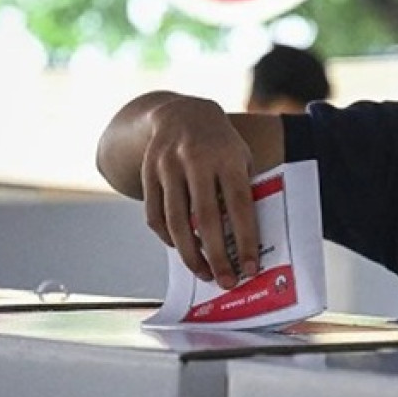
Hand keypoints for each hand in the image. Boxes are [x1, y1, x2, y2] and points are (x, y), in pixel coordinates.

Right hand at [140, 96, 260, 288]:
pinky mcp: (148, 173)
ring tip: (204, 273)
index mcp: (228, 158)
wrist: (182, 114)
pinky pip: (155, 215)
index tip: (250, 268)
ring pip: (176, 221)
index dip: (245, 240)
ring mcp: (168, 166)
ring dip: (189, 253)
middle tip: (226, 282)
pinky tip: (181, 250)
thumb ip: (243, 192)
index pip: (240, 207)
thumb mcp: (241, 159)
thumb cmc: (222, 146)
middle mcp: (196, 161)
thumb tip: (245, 241)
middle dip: (216, 256)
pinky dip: (168, 238)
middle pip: (206, 218)